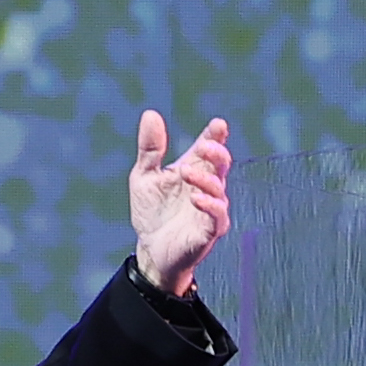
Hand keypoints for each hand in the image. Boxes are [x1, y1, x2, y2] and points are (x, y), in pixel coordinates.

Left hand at [129, 110, 231, 296]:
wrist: (150, 251)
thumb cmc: (152, 213)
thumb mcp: (144, 177)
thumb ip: (150, 149)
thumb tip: (150, 114)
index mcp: (194, 169)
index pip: (210, 148)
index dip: (216, 135)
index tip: (218, 124)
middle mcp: (207, 186)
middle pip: (221, 163)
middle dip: (216, 152)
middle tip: (204, 145)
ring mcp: (211, 208)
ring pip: (218, 188)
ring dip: (204, 178)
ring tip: (185, 172)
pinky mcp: (210, 230)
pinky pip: (217, 215)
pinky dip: (209, 205)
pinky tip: (195, 198)